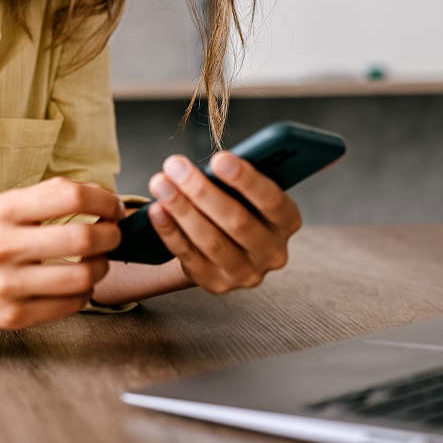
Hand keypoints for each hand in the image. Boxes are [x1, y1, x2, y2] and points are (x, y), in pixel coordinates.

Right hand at [0, 177, 123, 332]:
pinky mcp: (16, 316)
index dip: (104, 200)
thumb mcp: (2, 208)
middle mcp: (4, 246)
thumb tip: (102, 196)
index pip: (71, 196)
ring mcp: (9, 284)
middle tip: (113, 235)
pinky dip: (85, 293)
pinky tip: (78, 284)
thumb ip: (48, 197)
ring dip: (102, 267)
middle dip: (111, 236)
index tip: (113, 207)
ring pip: (83, 277)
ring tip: (97, 262)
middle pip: (83, 238)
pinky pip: (72, 305)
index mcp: (4, 210)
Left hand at [146, 152, 302, 293]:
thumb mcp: (248, 192)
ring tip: (160, 183)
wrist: (225, 246)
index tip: (218, 159)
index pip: (271, 201)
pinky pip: (188, 256)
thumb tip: (210, 165)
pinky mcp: (216, 284)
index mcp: (287, 221)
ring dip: (181, 209)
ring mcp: (244, 273)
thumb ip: (239, 180)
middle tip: (176, 165)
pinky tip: (156, 210)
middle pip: (237, 221)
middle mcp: (271, 252)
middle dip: (202, 191)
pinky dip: (170, 231)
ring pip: (211, 240)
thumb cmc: (238, 205)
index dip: (246, 180)